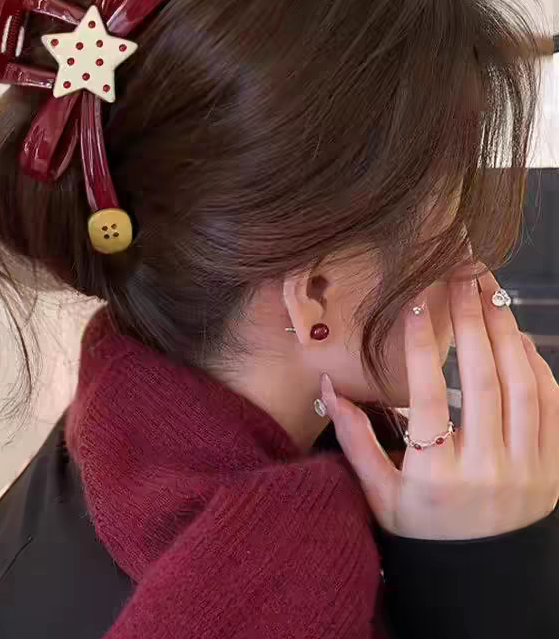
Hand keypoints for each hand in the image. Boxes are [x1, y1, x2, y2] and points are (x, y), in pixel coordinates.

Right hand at [322, 270, 558, 539]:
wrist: (483, 584)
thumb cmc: (423, 534)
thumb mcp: (379, 495)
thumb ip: (353, 439)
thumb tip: (327, 387)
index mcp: (436, 475)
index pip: (428, 396)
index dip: (423, 346)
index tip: (417, 303)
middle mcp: (486, 468)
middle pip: (482, 380)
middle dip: (471, 322)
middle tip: (461, 279)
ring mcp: (527, 469)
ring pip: (522, 387)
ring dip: (506, 335)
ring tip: (490, 296)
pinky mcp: (552, 470)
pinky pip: (553, 408)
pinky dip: (539, 367)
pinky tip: (519, 340)